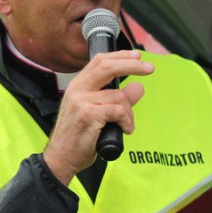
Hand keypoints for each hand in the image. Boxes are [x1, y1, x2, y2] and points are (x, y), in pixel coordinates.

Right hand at [43, 51, 152, 183]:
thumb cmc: (78, 137)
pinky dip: (126, 121)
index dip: (120, 56)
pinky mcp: (88, 115)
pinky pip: (118, 111)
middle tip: (150, 68)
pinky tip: (125, 129)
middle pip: (108, 67)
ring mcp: (81, 101)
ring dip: (129, 112)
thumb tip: (138, 87)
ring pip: (118, 96)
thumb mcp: (97, 113)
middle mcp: (77, 90)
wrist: (61, 157)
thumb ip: (117, 99)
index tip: (137, 56)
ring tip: (126, 124)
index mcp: (78, 86)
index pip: (99, 61)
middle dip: (132, 65)